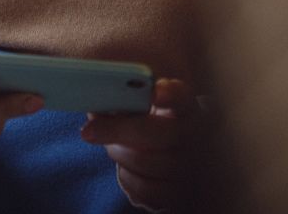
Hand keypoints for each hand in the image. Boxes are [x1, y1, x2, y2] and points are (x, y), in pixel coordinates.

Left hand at [79, 79, 203, 211]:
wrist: (172, 156)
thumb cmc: (152, 124)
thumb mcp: (144, 107)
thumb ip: (126, 101)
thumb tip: (98, 106)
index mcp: (188, 108)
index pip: (184, 98)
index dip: (172, 95)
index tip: (154, 92)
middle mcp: (199, 137)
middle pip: (163, 134)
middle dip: (120, 130)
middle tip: (88, 131)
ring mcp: (194, 169)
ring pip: (149, 162)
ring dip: (120, 154)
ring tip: (113, 147)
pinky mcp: (182, 196)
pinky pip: (147, 190)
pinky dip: (128, 177)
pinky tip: (126, 167)